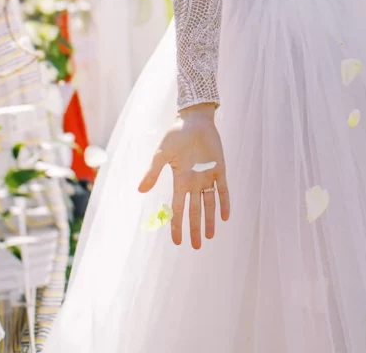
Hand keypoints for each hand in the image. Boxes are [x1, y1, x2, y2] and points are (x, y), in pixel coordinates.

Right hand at [138, 103, 229, 248]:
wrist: (194, 120)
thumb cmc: (176, 135)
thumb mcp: (162, 154)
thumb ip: (153, 172)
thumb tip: (141, 190)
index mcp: (180, 180)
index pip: (178, 208)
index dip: (177, 225)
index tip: (177, 242)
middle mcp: (194, 181)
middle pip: (194, 210)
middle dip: (195, 228)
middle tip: (197, 246)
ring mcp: (207, 176)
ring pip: (209, 203)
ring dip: (210, 219)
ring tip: (210, 236)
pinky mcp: (219, 168)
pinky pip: (223, 188)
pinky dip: (224, 202)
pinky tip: (225, 216)